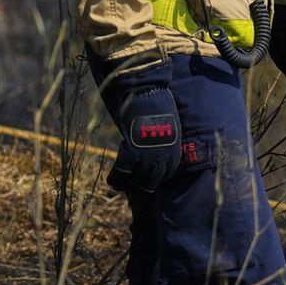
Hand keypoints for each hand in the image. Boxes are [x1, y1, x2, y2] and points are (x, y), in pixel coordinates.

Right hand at [94, 59, 180, 192]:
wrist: (149, 96)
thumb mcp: (169, 131)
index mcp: (174, 154)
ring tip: (119, 186)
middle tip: (131, 188)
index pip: (165, 176)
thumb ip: (164, 145)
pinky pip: (121, 170)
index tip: (145, 181)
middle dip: (141, 187)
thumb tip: (156, 152)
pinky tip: (111, 180)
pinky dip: (115, 177)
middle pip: (151, 182)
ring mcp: (147, 156)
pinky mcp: (131, 150)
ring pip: (135, 179)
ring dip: (126, 184)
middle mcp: (162, 159)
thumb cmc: (160, 109)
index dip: (154, 180)